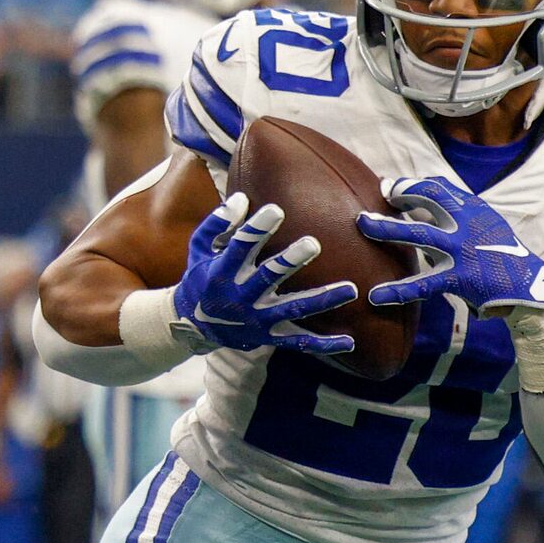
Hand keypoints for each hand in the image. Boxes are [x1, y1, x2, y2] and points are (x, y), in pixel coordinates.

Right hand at [174, 194, 354, 355]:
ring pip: (292, 309)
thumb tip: (242, 198)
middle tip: (314, 244)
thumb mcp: (200, 248)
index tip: (276, 210)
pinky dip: (322, 344)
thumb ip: (218, 223)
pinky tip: (348, 340)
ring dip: (321, 300)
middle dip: (291, 261)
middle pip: (269, 277)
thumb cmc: (201, 277)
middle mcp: (241, 296)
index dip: (257, 229)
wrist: (192, 325)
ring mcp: (257, 319)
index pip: (240, 247)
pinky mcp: (268, 336)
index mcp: (223, 271)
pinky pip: (298, 342)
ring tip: (351, 289)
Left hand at [358, 175, 543, 310]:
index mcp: (473, 209)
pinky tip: (376, 296)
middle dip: (400, 194)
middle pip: (428, 198)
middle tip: (377, 197)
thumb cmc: (502, 255)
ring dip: (388, 228)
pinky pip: (423, 283)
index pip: (439, 187)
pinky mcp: (459, 277)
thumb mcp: (486, 225)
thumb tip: (427, 202)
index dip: (412, 185)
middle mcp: (467, 223)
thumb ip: (460, 213)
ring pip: (419, 234)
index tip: (390, 188)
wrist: (529, 284)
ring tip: (362, 226)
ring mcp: (462, 249)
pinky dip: (398, 290)